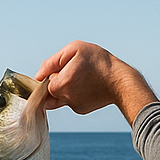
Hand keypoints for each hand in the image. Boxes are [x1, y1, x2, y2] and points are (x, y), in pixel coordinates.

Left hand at [37, 41, 158, 123]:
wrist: (121, 81)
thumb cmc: (99, 61)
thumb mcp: (74, 49)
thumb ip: (52, 62)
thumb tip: (37, 75)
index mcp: (60, 84)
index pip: (44, 81)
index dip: (52, 73)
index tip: (63, 68)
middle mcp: (65, 99)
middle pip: (51, 90)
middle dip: (58, 80)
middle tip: (74, 70)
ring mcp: (73, 106)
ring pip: (60, 96)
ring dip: (66, 87)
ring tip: (82, 77)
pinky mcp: (81, 110)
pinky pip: (71, 101)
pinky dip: (75, 93)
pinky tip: (87, 85)